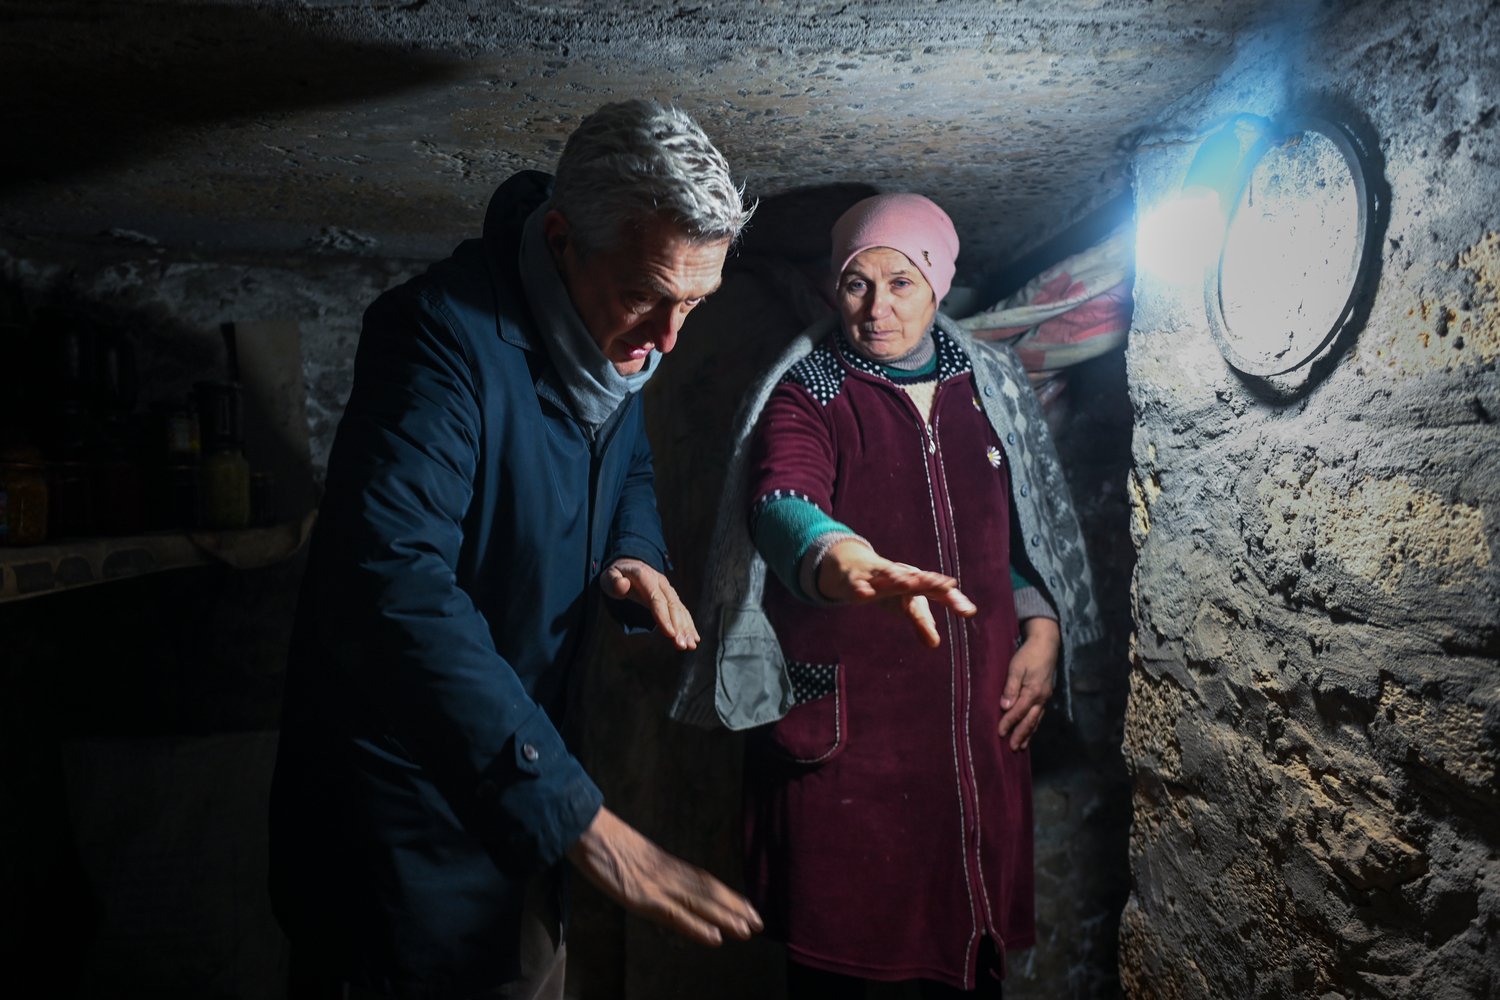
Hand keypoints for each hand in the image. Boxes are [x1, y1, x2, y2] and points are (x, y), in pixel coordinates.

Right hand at [566, 806, 762, 946]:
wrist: (584, 826)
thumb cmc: (599, 840)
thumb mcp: (626, 855)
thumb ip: (642, 868)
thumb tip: (649, 877)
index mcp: (663, 863)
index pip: (701, 879)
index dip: (724, 894)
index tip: (745, 905)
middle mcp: (666, 873)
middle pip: (706, 892)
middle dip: (733, 907)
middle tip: (758, 923)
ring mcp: (656, 885)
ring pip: (699, 903)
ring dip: (725, 918)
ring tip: (748, 930)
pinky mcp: (643, 897)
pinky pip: (675, 915)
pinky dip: (697, 927)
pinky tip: (716, 938)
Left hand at [602, 558, 699, 649]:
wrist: (630, 565)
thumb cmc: (617, 575)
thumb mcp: (609, 575)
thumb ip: (613, 581)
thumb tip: (623, 585)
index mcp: (646, 576)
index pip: (656, 599)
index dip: (664, 617)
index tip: (670, 633)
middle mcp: (661, 582)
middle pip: (672, 605)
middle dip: (679, 626)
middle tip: (682, 645)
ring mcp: (668, 590)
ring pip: (680, 609)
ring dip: (687, 628)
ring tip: (690, 646)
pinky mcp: (671, 597)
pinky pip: (682, 611)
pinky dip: (689, 625)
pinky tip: (694, 638)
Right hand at [816, 539, 976, 647]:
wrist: (853, 567)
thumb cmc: (888, 588)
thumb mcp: (905, 606)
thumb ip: (922, 623)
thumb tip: (935, 644)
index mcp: (915, 581)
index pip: (937, 591)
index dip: (953, 600)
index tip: (968, 611)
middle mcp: (899, 575)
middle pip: (917, 579)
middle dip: (930, 582)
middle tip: (948, 585)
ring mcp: (877, 575)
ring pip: (888, 577)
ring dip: (898, 579)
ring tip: (909, 583)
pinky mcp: (856, 579)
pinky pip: (858, 584)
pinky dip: (861, 588)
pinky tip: (864, 595)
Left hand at [998, 616, 1060, 750]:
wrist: (1046, 645)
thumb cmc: (1029, 654)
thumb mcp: (1016, 667)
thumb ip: (1011, 687)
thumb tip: (1005, 706)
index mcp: (1033, 691)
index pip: (1018, 711)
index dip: (1009, 723)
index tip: (1000, 733)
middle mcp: (1041, 698)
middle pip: (1030, 720)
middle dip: (1020, 734)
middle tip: (1012, 748)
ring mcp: (1045, 697)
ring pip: (1036, 720)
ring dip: (1028, 733)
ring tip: (1022, 746)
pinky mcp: (1045, 695)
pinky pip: (1040, 715)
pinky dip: (1034, 725)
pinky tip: (1030, 730)